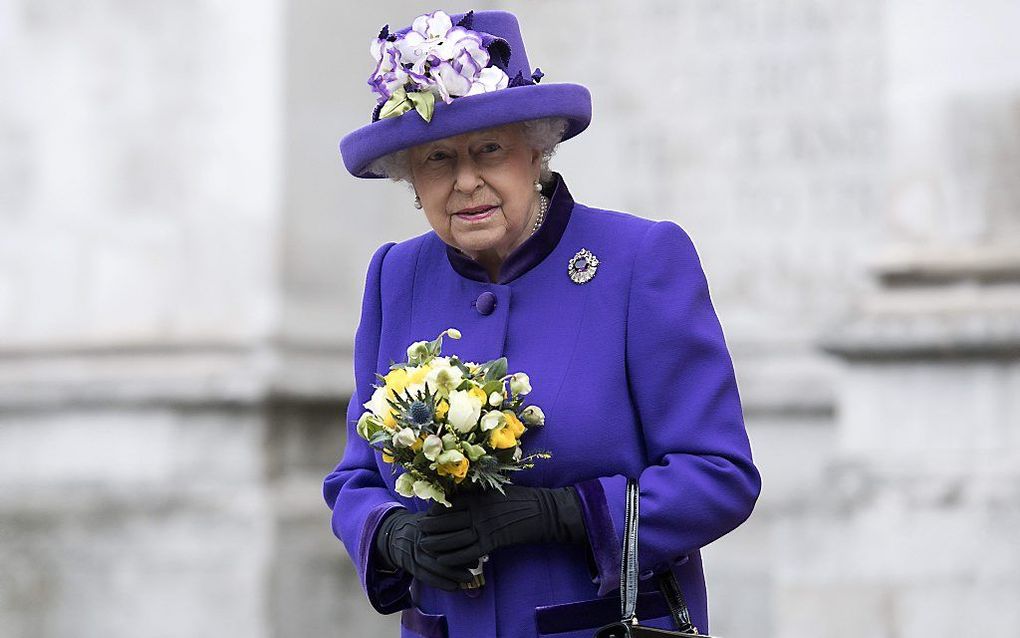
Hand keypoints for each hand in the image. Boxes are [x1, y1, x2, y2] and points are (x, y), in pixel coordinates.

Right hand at [374, 508, 478, 590]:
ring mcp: (413, 556)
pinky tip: (455, 588)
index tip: (475, 547)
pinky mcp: (411, 567)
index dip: (460, 543)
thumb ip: (444, 515)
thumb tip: (466, 512)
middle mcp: (419, 542)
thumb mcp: (429, 515)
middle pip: (440, 553)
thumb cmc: (420, 525)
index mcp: (425, 527)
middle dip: (459, 561)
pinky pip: (426, 578)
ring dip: (452, 576)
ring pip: (434, 568)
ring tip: (469, 579)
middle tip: (476, 565)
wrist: (394, 536)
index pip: (444, 536)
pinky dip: (441, 584)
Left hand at [418, 485, 586, 565]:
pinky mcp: (492, 543)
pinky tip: (443, 560)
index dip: (436, 510)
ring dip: (437, 543)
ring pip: (454, 538)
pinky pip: (468, 552)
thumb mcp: (497, 491)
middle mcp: (478, 512)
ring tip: (425, 546)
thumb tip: (462, 498)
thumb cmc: (521, 499)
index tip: (426, 514)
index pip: (450, 504)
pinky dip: (454, 557)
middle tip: (419, 532)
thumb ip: (479, 495)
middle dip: (431, 528)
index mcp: (479, 497)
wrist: (542, 512)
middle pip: (448, 521)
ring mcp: (485, 528)